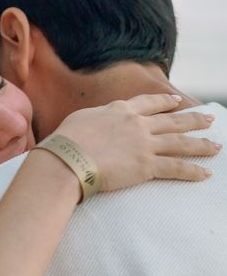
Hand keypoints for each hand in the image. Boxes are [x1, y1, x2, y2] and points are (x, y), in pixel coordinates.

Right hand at [54, 94, 218, 192]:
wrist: (67, 159)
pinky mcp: (147, 165)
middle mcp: (137, 123)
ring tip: (216, 146)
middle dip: (192, 120)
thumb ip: (95, 120)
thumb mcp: (79, 120)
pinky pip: (176, 168)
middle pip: (172, 121)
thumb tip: (93, 125)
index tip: (176, 102)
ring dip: (201, 144)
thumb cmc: (65, 143)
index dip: (165, 103)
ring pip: (181, 143)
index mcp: (120, 110)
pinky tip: (206, 173)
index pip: (148, 103)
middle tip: (209, 119)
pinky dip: (193, 171)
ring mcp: (145, 144)